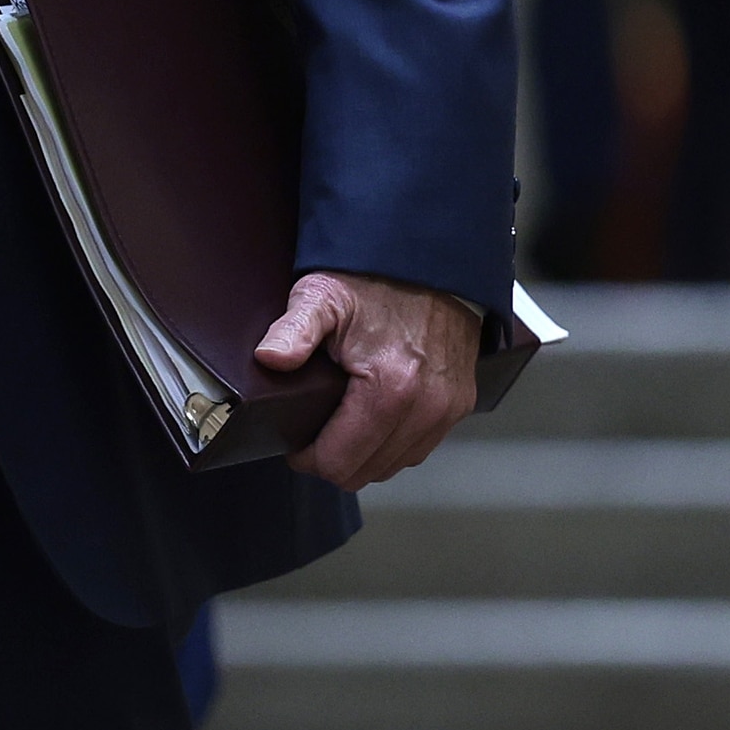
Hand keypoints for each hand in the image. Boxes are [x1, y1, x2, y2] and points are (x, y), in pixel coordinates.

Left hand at [255, 271, 479, 490]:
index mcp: (390, 389)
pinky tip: (371, 423)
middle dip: (335, 459)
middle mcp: (427, 408)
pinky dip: (393, 443)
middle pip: (368, 471)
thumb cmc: (372, 277)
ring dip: (365, 455)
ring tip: (339, 429)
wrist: (428, 258)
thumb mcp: (322, 295)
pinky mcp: (460, 403)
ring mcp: (448, 408)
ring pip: (396, 464)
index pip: (341, 462)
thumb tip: (268, 359)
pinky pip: (421, 445)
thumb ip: (294, 331)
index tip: (294, 444)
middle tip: (312, 436)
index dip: (309, 458)